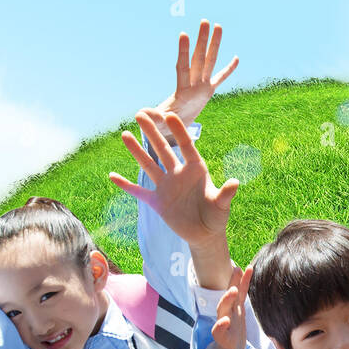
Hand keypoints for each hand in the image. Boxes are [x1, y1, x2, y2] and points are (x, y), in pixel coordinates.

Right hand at [111, 109, 238, 248]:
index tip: (169, 115)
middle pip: (162, 149)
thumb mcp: (221, 206)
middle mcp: (178, 174)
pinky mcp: (157, 201)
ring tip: (124, 134)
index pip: (186, 146)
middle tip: (140, 114)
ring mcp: (166, 186)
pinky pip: (138, 192)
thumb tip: (236, 182)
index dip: (179, 131)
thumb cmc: (216, 217)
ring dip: (136, 151)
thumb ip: (226, 194)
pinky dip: (126, 185)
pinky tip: (112, 176)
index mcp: (195, 170)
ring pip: (148, 165)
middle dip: (152, 133)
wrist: (204, 234)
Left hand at [154, 18, 238, 133]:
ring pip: (209, 61)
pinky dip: (228, 69)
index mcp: (181, 90)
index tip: (184, 34)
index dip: (183, 52)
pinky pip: (220, 78)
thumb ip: (152, 116)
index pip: (182, 67)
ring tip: (218, 26)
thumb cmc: (165, 123)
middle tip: (204, 21)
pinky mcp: (208, 91)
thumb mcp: (159, 121)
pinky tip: (236, 58)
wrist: (174, 127)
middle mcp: (192, 83)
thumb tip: (140, 113)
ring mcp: (201, 86)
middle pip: (198, 58)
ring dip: (214, 45)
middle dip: (201, 40)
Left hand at [206, 264, 257, 348]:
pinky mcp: (236, 309)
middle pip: (222, 312)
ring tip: (238, 270)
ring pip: (230, 298)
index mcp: (224, 341)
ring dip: (233, 285)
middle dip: (225, 302)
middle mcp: (225, 325)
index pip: (219, 334)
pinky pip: (240, 293)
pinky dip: (243, 281)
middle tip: (230, 292)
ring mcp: (230, 315)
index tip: (223, 323)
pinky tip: (249, 267)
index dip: (220, 328)